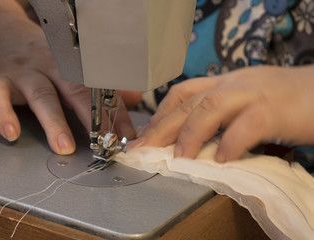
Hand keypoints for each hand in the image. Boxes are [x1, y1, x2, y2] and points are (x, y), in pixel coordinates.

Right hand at [0, 0, 135, 153]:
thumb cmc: (32, 52)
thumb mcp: (65, 64)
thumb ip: (96, 85)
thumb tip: (130, 99)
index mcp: (68, 66)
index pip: (98, 90)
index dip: (114, 113)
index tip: (126, 135)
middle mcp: (48, 67)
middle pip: (74, 91)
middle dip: (91, 118)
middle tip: (104, 142)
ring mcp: (22, 73)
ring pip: (41, 96)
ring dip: (54, 122)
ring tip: (64, 146)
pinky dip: (4, 115)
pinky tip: (11, 132)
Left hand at [132, 65, 313, 161]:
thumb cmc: (288, 101)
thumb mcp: (248, 101)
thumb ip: (224, 116)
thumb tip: (194, 141)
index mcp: (226, 83)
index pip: (184, 92)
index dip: (161, 113)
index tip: (146, 134)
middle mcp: (235, 84)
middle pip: (189, 101)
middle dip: (163, 127)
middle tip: (144, 149)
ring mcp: (254, 93)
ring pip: (212, 106)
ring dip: (190, 134)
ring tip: (179, 158)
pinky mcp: (276, 109)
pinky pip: (248, 125)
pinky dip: (231, 142)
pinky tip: (222, 159)